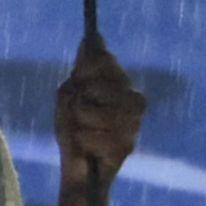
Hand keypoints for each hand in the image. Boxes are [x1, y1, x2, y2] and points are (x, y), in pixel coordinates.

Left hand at [42, 33, 145, 205]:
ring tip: (83, 132)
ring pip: (91, 110)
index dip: (84, 71)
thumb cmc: (74, 127)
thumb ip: (83, 69)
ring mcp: (133, 123)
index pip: (103, 61)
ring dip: (78, 122)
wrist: (78, 169)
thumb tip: (92, 36)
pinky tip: (89, 148)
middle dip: (79, 100)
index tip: (78, 82)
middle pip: (97, 85)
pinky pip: (92, 135)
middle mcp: (134, 100)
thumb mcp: (71, 93)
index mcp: (122, 84)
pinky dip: (82, 140)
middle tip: (80, 113)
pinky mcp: (128, 145)